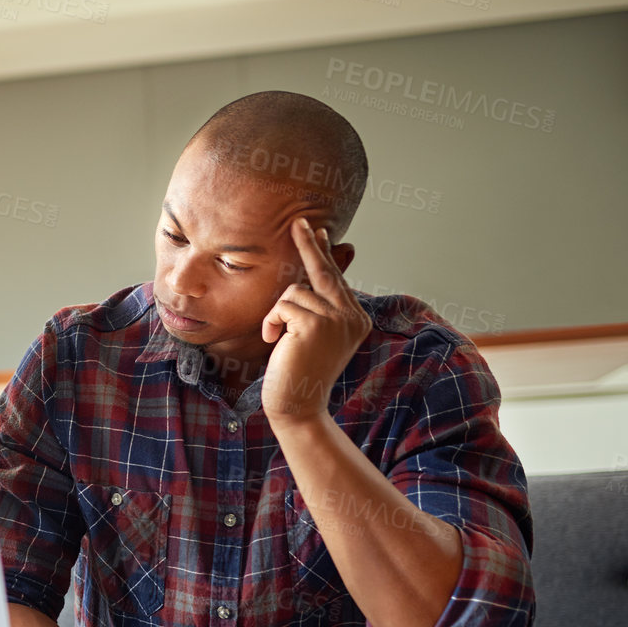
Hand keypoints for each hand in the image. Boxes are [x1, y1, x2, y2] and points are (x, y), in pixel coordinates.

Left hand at [260, 218, 370, 427]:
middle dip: (309, 245)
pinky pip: (283, 305)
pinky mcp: (316, 325)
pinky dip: (271, 321)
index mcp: (356, 318)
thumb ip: (316, 307)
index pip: (335, 279)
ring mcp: (337, 320)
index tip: (319, 231)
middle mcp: (353, 316)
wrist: (297, 405)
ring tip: (279, 339)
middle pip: (325, 271)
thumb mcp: (311, 335)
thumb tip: (308, 274)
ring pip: (294, 291)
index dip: (324, 254)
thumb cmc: (298, 372)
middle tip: (298, 221)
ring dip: (277, 313)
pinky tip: (274, 342)